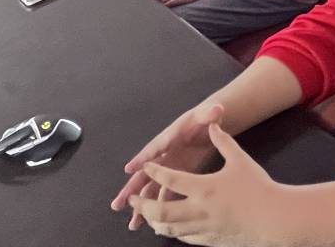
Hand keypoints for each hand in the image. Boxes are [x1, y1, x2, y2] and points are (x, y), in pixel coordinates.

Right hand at [112, 104, 224, 224]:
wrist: (207, 124)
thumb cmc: (205, 118)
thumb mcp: (207, 114)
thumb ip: (210, 113)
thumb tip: (217, 108)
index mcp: (170, 137)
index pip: (156, 147)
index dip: (143, 157)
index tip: (130, 168)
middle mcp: (164, 153)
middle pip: (144, 172)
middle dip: (132, 188)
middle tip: (117, 204)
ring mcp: (167, 166)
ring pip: (151, 187)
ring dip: (141, 204)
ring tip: (133, 224)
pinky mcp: (174, 174)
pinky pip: (163, 192)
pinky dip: (157, 206)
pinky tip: (151, 222)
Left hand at [127, 122, 287, 245]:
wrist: (275, 218)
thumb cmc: (258, 187)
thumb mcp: (240, 159)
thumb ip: (223, 141)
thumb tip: (214, 124)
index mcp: (203, 187)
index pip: (170, 179)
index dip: (154, 172)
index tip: (146, 167)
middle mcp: (199, 210)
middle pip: (161, 210)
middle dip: (142, 205)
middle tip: (132, 200)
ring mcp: (203, 227)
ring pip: (169, 228)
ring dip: (154, 221)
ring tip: (145, 215)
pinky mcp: (210, 239)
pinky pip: (184, 237)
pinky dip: (173, 231)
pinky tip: (170, 227)